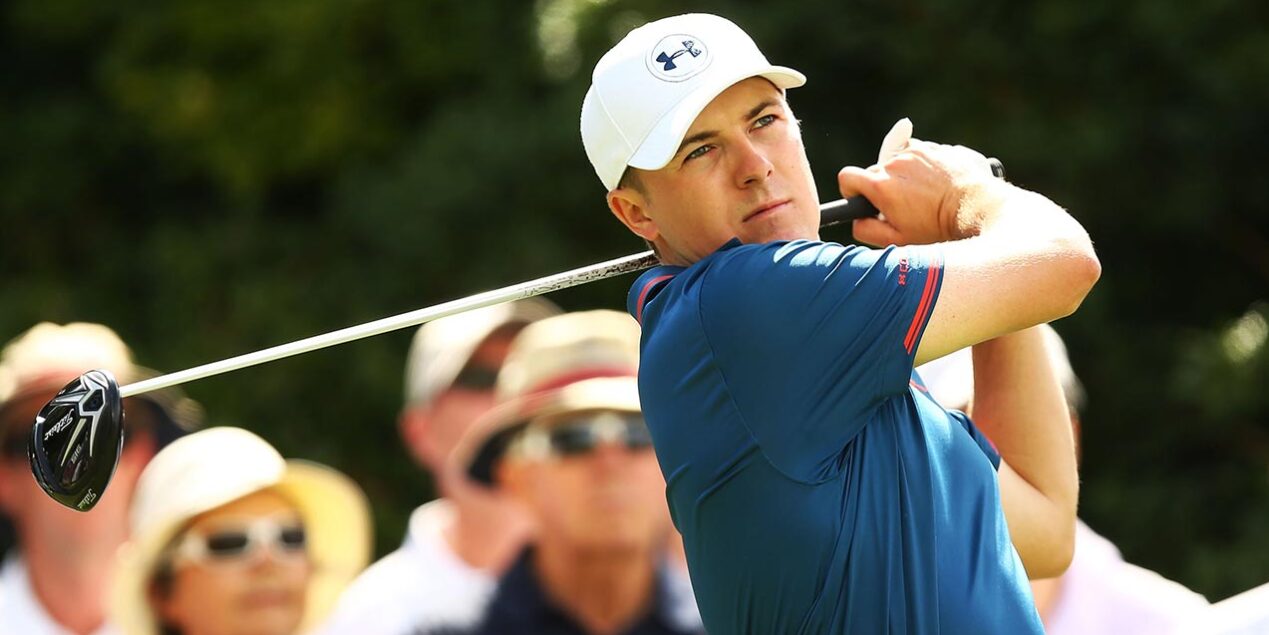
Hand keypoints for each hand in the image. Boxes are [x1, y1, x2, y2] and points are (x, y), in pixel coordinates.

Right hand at [838, 119, 1002, 246]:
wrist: (977, 209)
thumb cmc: (937, 228)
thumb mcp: (898, 240)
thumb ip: (867, 230)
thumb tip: (856, 220)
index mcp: (881, 184)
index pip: (847, 177)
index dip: (852, 191)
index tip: (866, 201)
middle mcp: (896, 162)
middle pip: (876, 170)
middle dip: (884, 187)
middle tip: (904, 206)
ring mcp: (919, 151)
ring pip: (900, 162)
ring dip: (906, 176)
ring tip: (925, 196)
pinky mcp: (938, 147)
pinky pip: (922, 155)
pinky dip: (926, 168)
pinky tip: (940, 186)